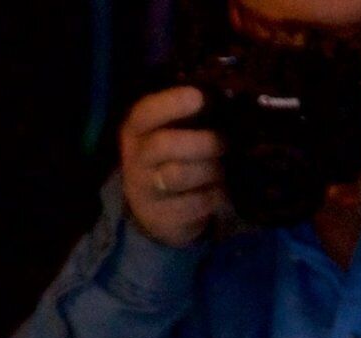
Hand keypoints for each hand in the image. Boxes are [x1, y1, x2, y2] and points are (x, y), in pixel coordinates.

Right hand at [120, 86, 222, 249]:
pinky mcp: (161, 217)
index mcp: (136, 130)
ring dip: (210, 170)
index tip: (200, 97)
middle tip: (223, 142)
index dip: (172, 103)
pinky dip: (213, 195)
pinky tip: (217, 190)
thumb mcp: (171, 132)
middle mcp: (135, 159)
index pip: (146, 112)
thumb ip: (189, 115)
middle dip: (202, 142)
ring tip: (220, 168)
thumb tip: (224, 95)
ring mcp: (145, 190)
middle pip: (163, 145)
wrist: (156, 209)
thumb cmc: (172, 157)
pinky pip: (194, 203)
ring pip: (179, 175)